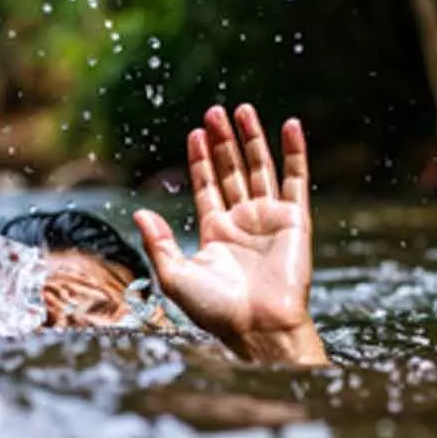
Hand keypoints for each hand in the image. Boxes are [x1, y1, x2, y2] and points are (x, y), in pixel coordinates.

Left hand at [134, 105, 326, 365]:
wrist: (259, 327)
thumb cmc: (216, 311)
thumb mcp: (175, 277)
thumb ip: (159, 244)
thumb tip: (141, 212)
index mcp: (215, 234)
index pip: (207, 187)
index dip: (201, 161)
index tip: (195, 134)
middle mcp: (242, 223)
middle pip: (231, 171)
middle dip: (222, 142)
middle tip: (214, 111)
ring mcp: (269, 219)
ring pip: (260, 169)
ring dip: (252, 139)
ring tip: (242, 110)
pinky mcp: (295, 220)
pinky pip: (296, 179)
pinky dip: (295, 152)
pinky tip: (290, 126)